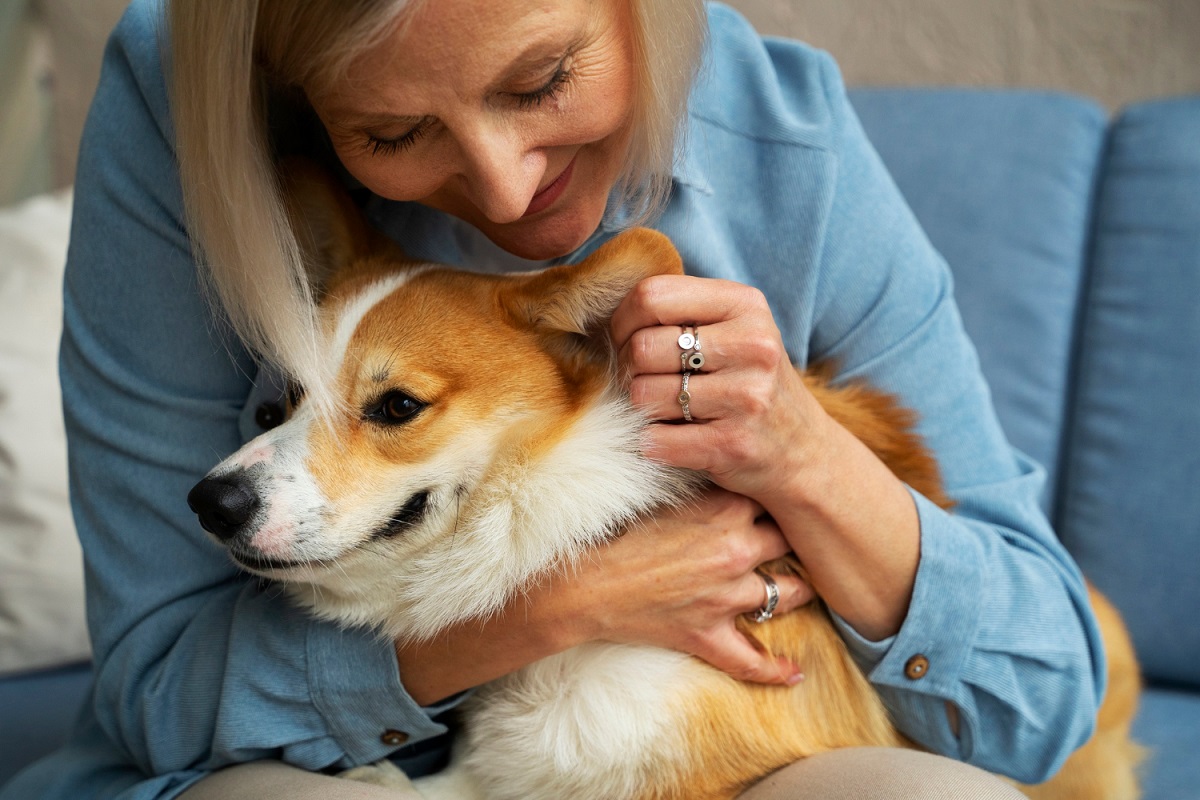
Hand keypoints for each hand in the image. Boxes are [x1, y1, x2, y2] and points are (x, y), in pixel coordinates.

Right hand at [566, 488, 812, 684]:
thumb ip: (706, 490)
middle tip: (800, 540)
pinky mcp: (709, 635)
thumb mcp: (667, 499)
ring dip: (797, 591)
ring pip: (786, 595)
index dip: (781, 499)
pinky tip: (795, 672)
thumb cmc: (618, 535)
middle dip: (795, 541)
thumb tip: (728, 473)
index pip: (775, 499)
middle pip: (790, 542)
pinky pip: (752, 660)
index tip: (786, 499)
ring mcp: (726, 598)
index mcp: (725, 511)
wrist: (584, 583)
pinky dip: (776, 669)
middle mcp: (736, 552)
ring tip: (802, 587)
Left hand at [610, 275, 826, 501]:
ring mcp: (746, 396)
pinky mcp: (733, 443)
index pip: (651, 295)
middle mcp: (752, 345)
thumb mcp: (734, 330)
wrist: (804, 453)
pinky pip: (656, 441)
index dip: (623, 321)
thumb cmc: (750, 384)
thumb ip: (681, 311)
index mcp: (745, 305)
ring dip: (643, 410)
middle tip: (647, 383)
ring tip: (668, 411)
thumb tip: (603, 312)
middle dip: (630, 371)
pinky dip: (653, 444)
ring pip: (644, 396)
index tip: (627, 341)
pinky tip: (673, 440)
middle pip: (641, 348)